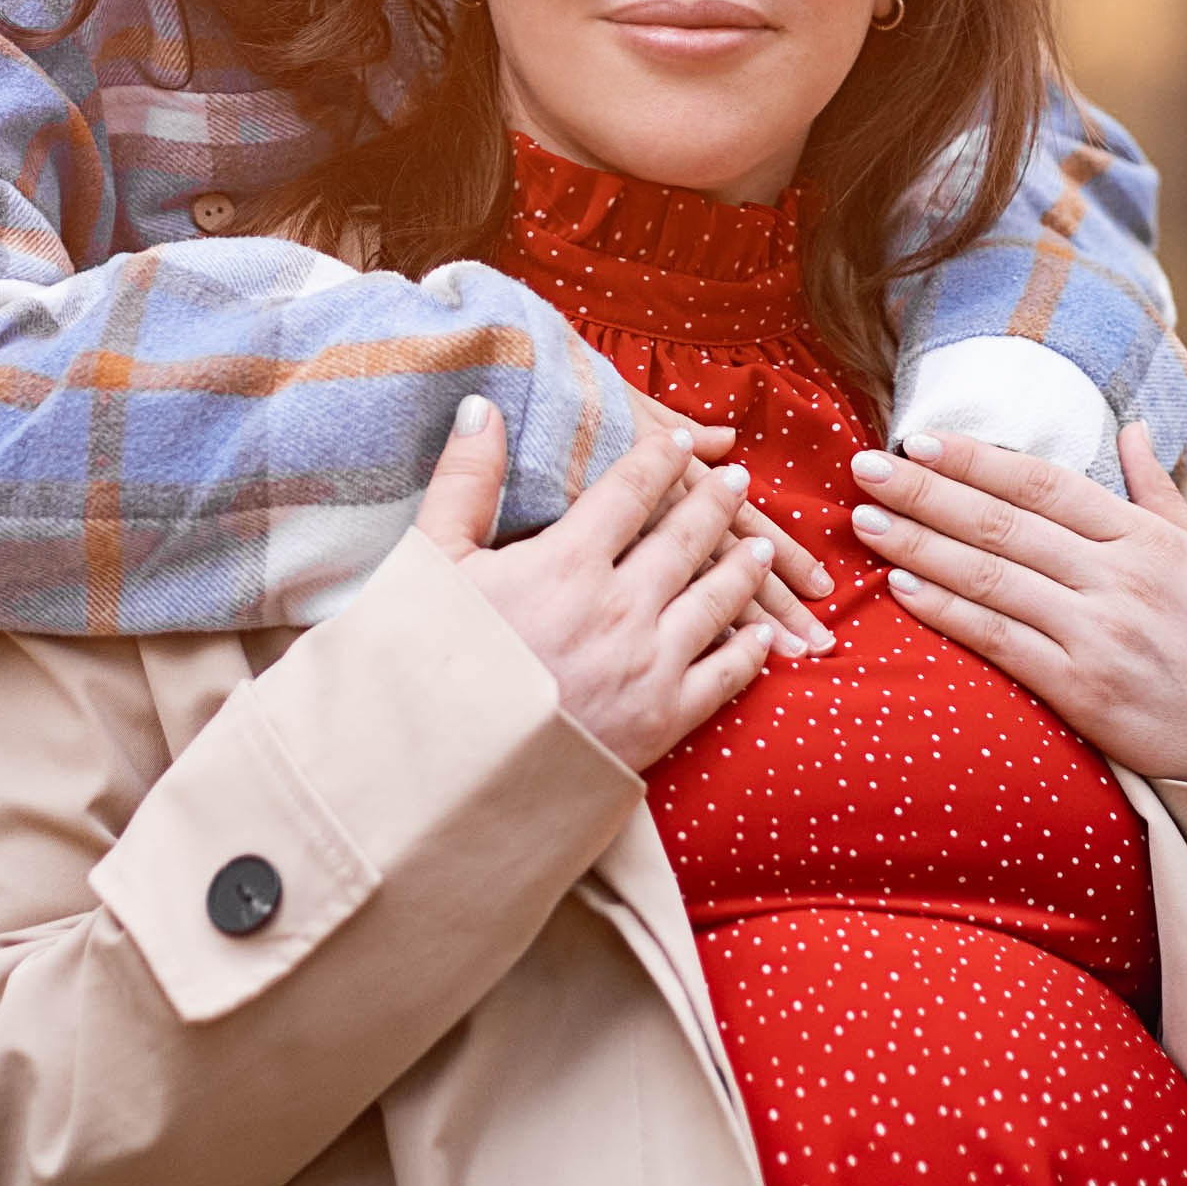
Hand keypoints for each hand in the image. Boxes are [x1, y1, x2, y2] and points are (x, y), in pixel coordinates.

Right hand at [416, 397, 777, 772]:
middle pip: (684, 539)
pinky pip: (723, 678)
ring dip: (740, 567)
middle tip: (737, 479)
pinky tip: (760, 638)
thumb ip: (465, 480)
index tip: (681, 442)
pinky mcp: (661, 724)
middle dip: (714, 503)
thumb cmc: (426, 667)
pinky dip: (748, 652)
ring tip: (758, 545)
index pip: (629, 492)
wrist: (438, 779)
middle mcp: (620, 608)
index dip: (658, 460)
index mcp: (566, 563)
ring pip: (715, 601)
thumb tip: (482, 406)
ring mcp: (647, 667)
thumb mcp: (432, 563)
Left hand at [847, 423, 1186, 793]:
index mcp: (1150, 541)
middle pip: (1003, 523)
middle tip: (864, 464)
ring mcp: (1099, 636)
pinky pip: (999, 642)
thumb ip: (1162, 496)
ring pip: (990, 577)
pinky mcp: (1083, 692)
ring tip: (864, 519)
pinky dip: (947, 612)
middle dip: (926, 490)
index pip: (1046, 484)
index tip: (921, 437)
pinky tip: (902, 589)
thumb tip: (1133, 431)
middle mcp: (1120, 580)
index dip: (978, 458)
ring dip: (918, 545)